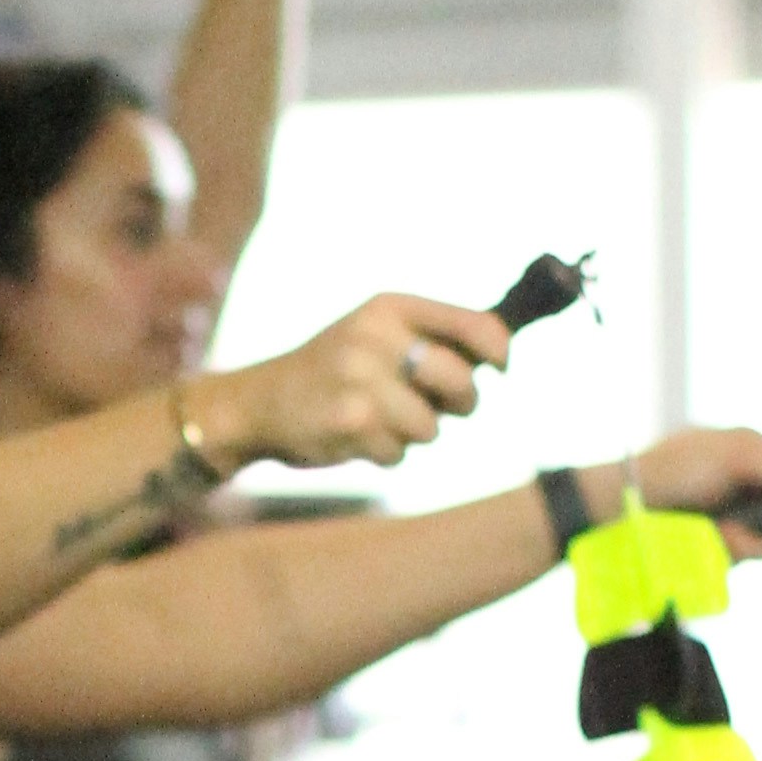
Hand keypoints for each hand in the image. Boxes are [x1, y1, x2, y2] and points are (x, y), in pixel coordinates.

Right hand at [206, 290, 507, 472]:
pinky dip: (384, 453)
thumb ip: (430, 339)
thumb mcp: (376, 335)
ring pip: (432, 426)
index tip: (501, 367)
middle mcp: (375, 336)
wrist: (260, 402)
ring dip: (414, 433)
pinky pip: (399, 453)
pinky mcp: (349, 421)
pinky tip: (355, 435)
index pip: (474, 322)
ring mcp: (359, 379)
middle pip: (462, 380)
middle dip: (461, 403)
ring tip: (379, 419)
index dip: (500, 349)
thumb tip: (501, 354)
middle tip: (437, 407)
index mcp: (389, 307)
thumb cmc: (334, 371)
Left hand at [619, 426, 761, 555]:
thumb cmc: (678, 466)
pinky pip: (739, 563)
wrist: (620, 500)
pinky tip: (708, 542)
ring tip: (723, 532)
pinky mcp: (713, 556)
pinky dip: (730, 553)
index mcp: (760, 463)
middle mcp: (751, 497)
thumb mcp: (740, 455)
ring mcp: (732, 528)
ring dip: (753, 542)